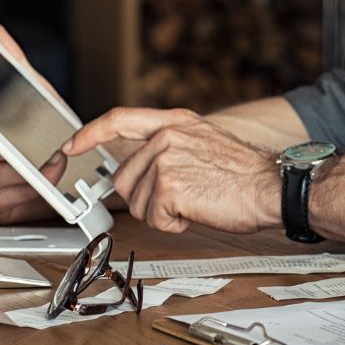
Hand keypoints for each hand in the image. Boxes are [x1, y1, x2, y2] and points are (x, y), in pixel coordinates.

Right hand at [0, 23, 69, 223]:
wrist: (57, 161)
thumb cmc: (41, 126)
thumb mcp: (33, 91)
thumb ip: (14, 63)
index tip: (2, 134)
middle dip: (21, 155)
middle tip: (50, 153)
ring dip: (27, 177)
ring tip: (52, 169)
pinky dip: (23, 197)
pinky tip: (39, 188)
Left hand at [63, 107, 278, 233]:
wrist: (273, 187)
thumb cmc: (244, 175)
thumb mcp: (202, 144)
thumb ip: (167, 147)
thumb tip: (136, 168)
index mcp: (174, 122)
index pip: (118, 119)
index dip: (89, 134)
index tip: (70, 146)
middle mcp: (166, 136)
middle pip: (124, 178)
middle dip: (147, 198)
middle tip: (182, 197)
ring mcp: (165, 159)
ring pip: (138, 202)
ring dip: (164, 213)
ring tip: (197, 200)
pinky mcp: (169, 186)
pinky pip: (154, 218)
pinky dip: (175, 224)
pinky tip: (198, 211)